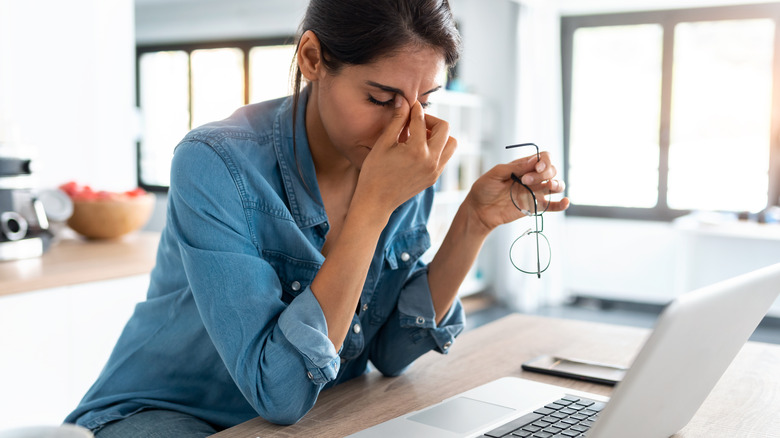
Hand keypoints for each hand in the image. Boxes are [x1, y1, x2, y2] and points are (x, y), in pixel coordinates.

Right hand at [355, 96, 457, 215]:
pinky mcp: (434, 178)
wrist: (376, 202)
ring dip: (439, 135)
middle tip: (416, 122)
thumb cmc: (374, 172)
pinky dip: (437, 148)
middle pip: (445, 128)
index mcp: (417, 150)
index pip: (421, 120)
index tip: (409, 104)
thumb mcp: (383, 143)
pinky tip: (419, 148)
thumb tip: (403, 100)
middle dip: (431, 120)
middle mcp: (431, 160)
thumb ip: (397, 121)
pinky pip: (445, 157)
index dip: (414, 109)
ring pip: (451, 143)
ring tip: (420, 136)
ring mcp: (435, 171)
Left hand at [464, 152, 568, 232]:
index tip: (536, 167)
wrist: (479, 210)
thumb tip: (533, 161)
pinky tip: (565, 202)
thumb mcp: (495, 174)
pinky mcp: (535, 207)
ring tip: (549, 186)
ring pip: (556, 185)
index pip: (543, 158)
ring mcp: (535, 192)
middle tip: (525, 181)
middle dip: (543, 173)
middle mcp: (533, 178)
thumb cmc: (484, 189)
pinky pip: (553, 205)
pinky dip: (561, 204)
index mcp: (523, 166)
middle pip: (551, 170)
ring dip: (557, 184)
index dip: (544, 161)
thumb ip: (514, 167)